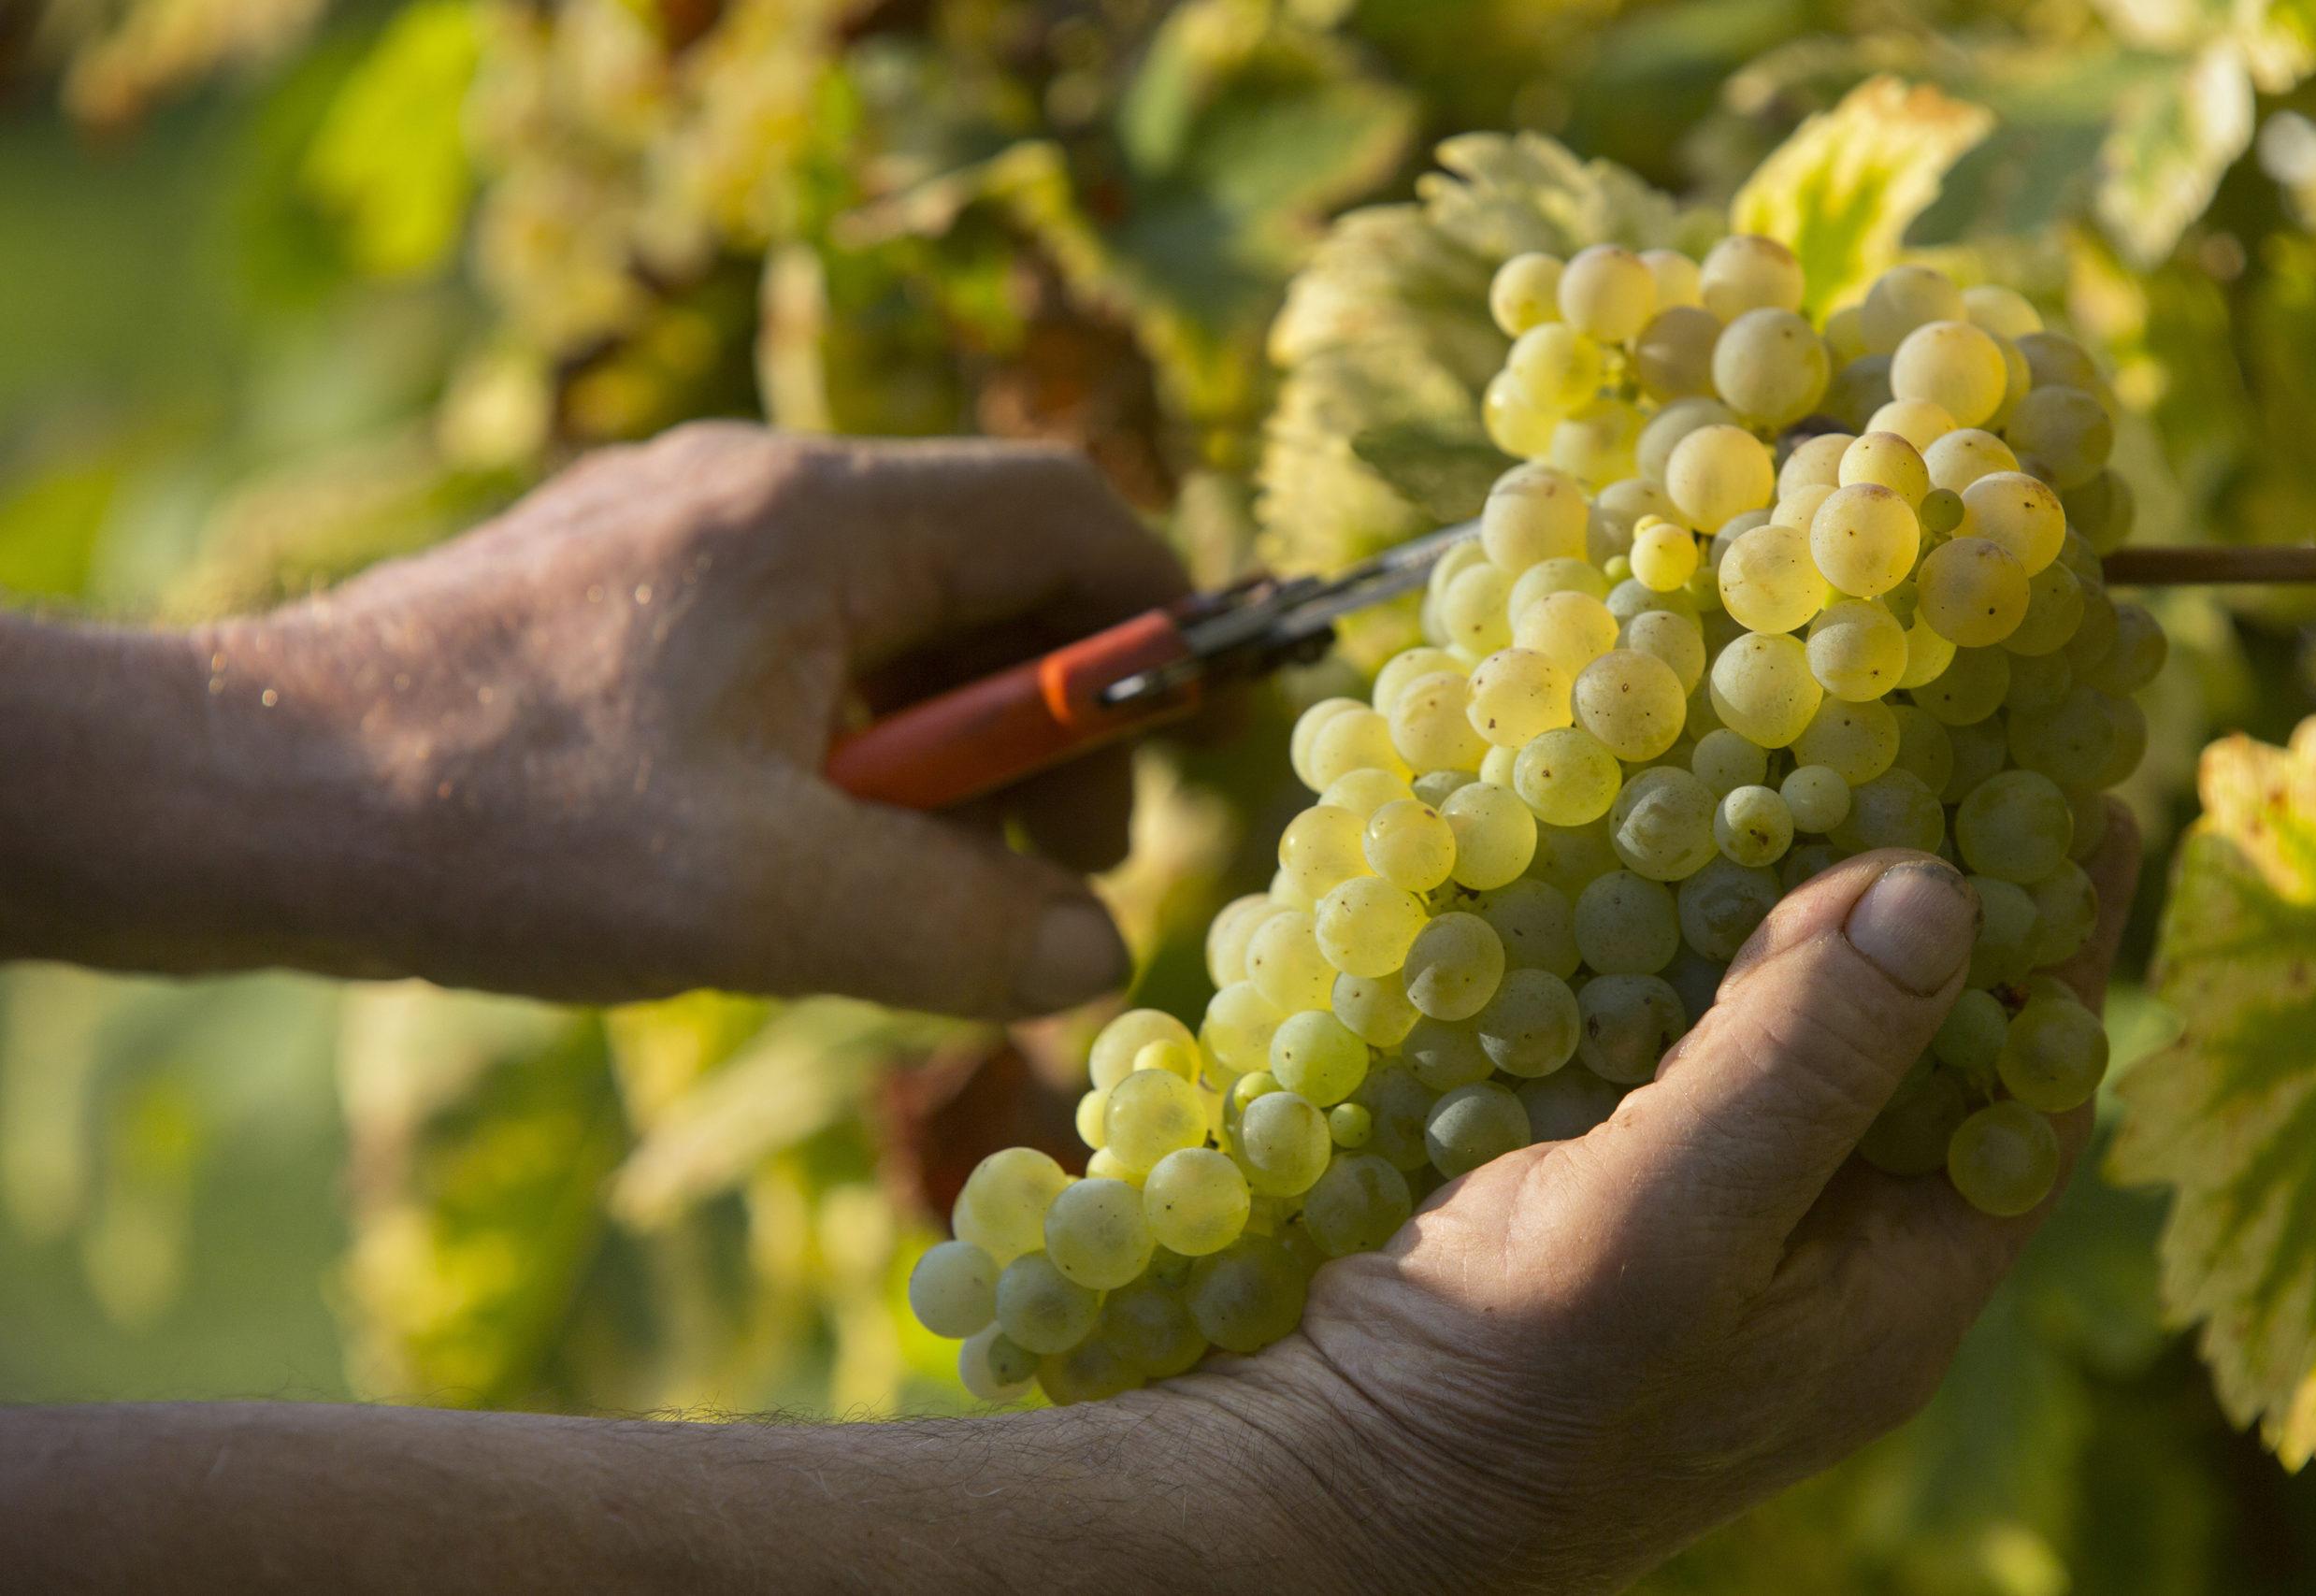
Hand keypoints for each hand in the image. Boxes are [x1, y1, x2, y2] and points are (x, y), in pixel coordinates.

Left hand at [175, 425, 1185, 1012]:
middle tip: (1049, 872)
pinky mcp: (618, 601)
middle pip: (983, 573)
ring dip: (941, 755)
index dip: (1153, 623)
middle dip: (1047, 724)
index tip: (1177, 752)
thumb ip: (958, 925)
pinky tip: (797, 863)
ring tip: (918, 893)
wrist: (242, 796)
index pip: (1064, 512)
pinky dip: (844, 753)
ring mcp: (677, 538)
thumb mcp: (762, 896)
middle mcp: (753, 491)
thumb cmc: (499, 825)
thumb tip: (1093, 951)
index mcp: (814, 516)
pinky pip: (792, 657)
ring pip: (885, 628)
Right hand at [1194, 810, 2141, 1594]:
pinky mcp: (1585, 1188)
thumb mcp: (1681, 1227)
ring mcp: (1691, 1218)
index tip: (2085, 801)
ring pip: (1768, 1033)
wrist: (1332, 1485)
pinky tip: (1631, 851)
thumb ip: (1801, 1062)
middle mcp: (1806, 1251)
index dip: (2059, 954)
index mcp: (1885, 1293)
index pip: (2023, 1097)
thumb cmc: (1523, 1392)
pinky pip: (1654, 1045)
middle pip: (1901, 1047)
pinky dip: (1655, 948)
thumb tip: (1934, 885)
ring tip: (1788, 763)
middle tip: (1921, 745)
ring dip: (1772, 911)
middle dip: (1910, 907)